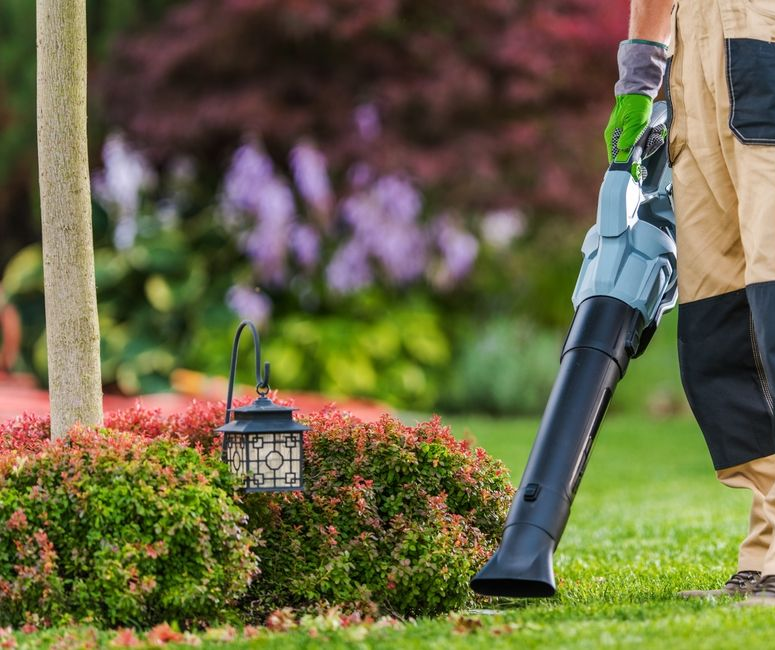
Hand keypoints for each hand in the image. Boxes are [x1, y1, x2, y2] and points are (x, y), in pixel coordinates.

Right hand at [605, 40, 666, 164]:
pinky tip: (654, 133)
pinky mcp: (630, 130)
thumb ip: (630, 136)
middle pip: (626, 155)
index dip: (624, 167)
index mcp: (612, 137)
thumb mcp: (636, 120)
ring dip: (647, 145)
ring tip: (656, 135)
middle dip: (640, 153)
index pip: (615, 159)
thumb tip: (624, 151)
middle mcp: (615, 137)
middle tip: (651, 145)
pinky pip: (639, 141)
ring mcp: (622, 134)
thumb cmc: (636, 103)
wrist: (638, 87)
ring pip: (634, 148)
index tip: (636, 172)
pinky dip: (648, 140)